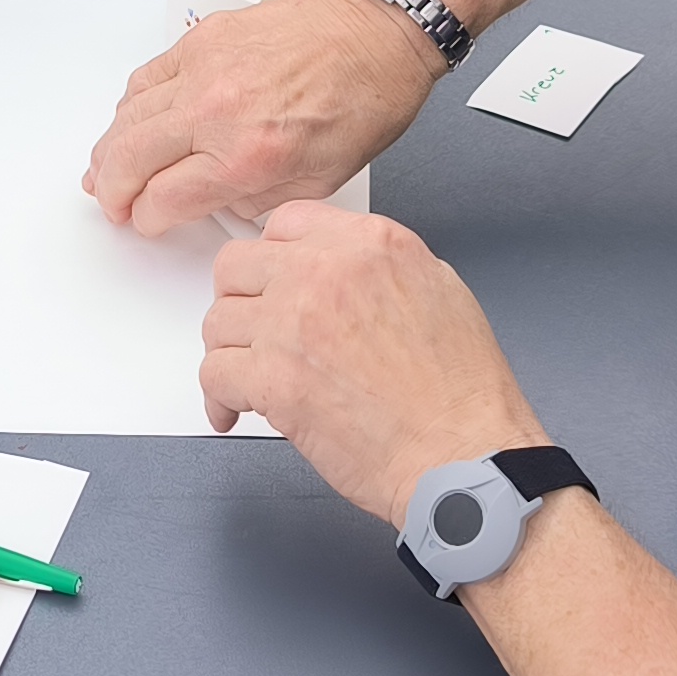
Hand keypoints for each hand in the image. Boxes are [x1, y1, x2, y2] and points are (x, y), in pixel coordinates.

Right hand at [84, 0, 439, 235]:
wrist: (377, 28)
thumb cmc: (365, 96)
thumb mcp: (322, 179)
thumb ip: (259, 199)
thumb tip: (218, 202)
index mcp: (247, 157)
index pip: (164, 200)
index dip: (149, 219)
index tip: (150, 221)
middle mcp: (214, 112)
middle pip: (128, 161)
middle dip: (113, 192)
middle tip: (113, 204)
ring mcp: (202, 70)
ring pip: (127, 118)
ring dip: (109, 151)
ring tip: (105, 170)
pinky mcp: (201, 39)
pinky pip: (145, 78)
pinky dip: (129, 106)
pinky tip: (130, 121)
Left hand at [199, 202, 543, 519]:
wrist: (462, 453)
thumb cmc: (460, 392)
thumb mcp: (439, 289)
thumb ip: (378, 266)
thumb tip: (341, 272)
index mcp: (370, 244)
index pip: (287, 222)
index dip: (272, 256)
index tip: (269, 280)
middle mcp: (325, 273)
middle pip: (238, 266)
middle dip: (239, 299)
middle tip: (249, 328)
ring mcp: (293, 323)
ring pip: (218, 322)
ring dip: (230, 351)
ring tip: (248, 375)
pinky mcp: (273, 379)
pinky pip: (214, 374)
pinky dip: (219, 397)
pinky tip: (236, 409)